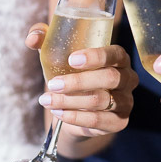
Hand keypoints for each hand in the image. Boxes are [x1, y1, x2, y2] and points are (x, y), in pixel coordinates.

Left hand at [26, 24, 138, 156]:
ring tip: (47, 100)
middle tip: (53, 84)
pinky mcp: (118, 123)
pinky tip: (58, 112)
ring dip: (71, 101)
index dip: (96, 56)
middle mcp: (128, 79)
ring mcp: (126, 102)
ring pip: (101, 101)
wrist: (76, 109)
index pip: (115, 54)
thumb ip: (45, 38)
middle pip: (110, 78)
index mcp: (119, 58)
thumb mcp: (57, 54)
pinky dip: (75, 117)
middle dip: (78, 82)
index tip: (71, 60)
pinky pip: (98, 121)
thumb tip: (32, 38)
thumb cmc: (70, 73)